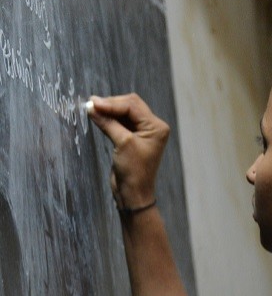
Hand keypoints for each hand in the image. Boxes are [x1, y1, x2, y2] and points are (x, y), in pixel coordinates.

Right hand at [87, 94, 170, 209]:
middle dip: (110, 104)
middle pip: (129, 105)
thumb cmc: (134, 170)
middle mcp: (152, 127)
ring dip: (108, 110)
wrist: (133, 192)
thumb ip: (108, 122)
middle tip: (91, 105)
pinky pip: (120, 121)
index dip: (112, 103)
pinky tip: (98, 116)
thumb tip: (92, 107)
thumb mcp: (122, 143)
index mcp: (156, 126)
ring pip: (124, 112)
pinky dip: (109, 118)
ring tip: (91, 109)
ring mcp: (143, 132)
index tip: (92, 104)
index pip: (133, 106)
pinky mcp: (132, 137)